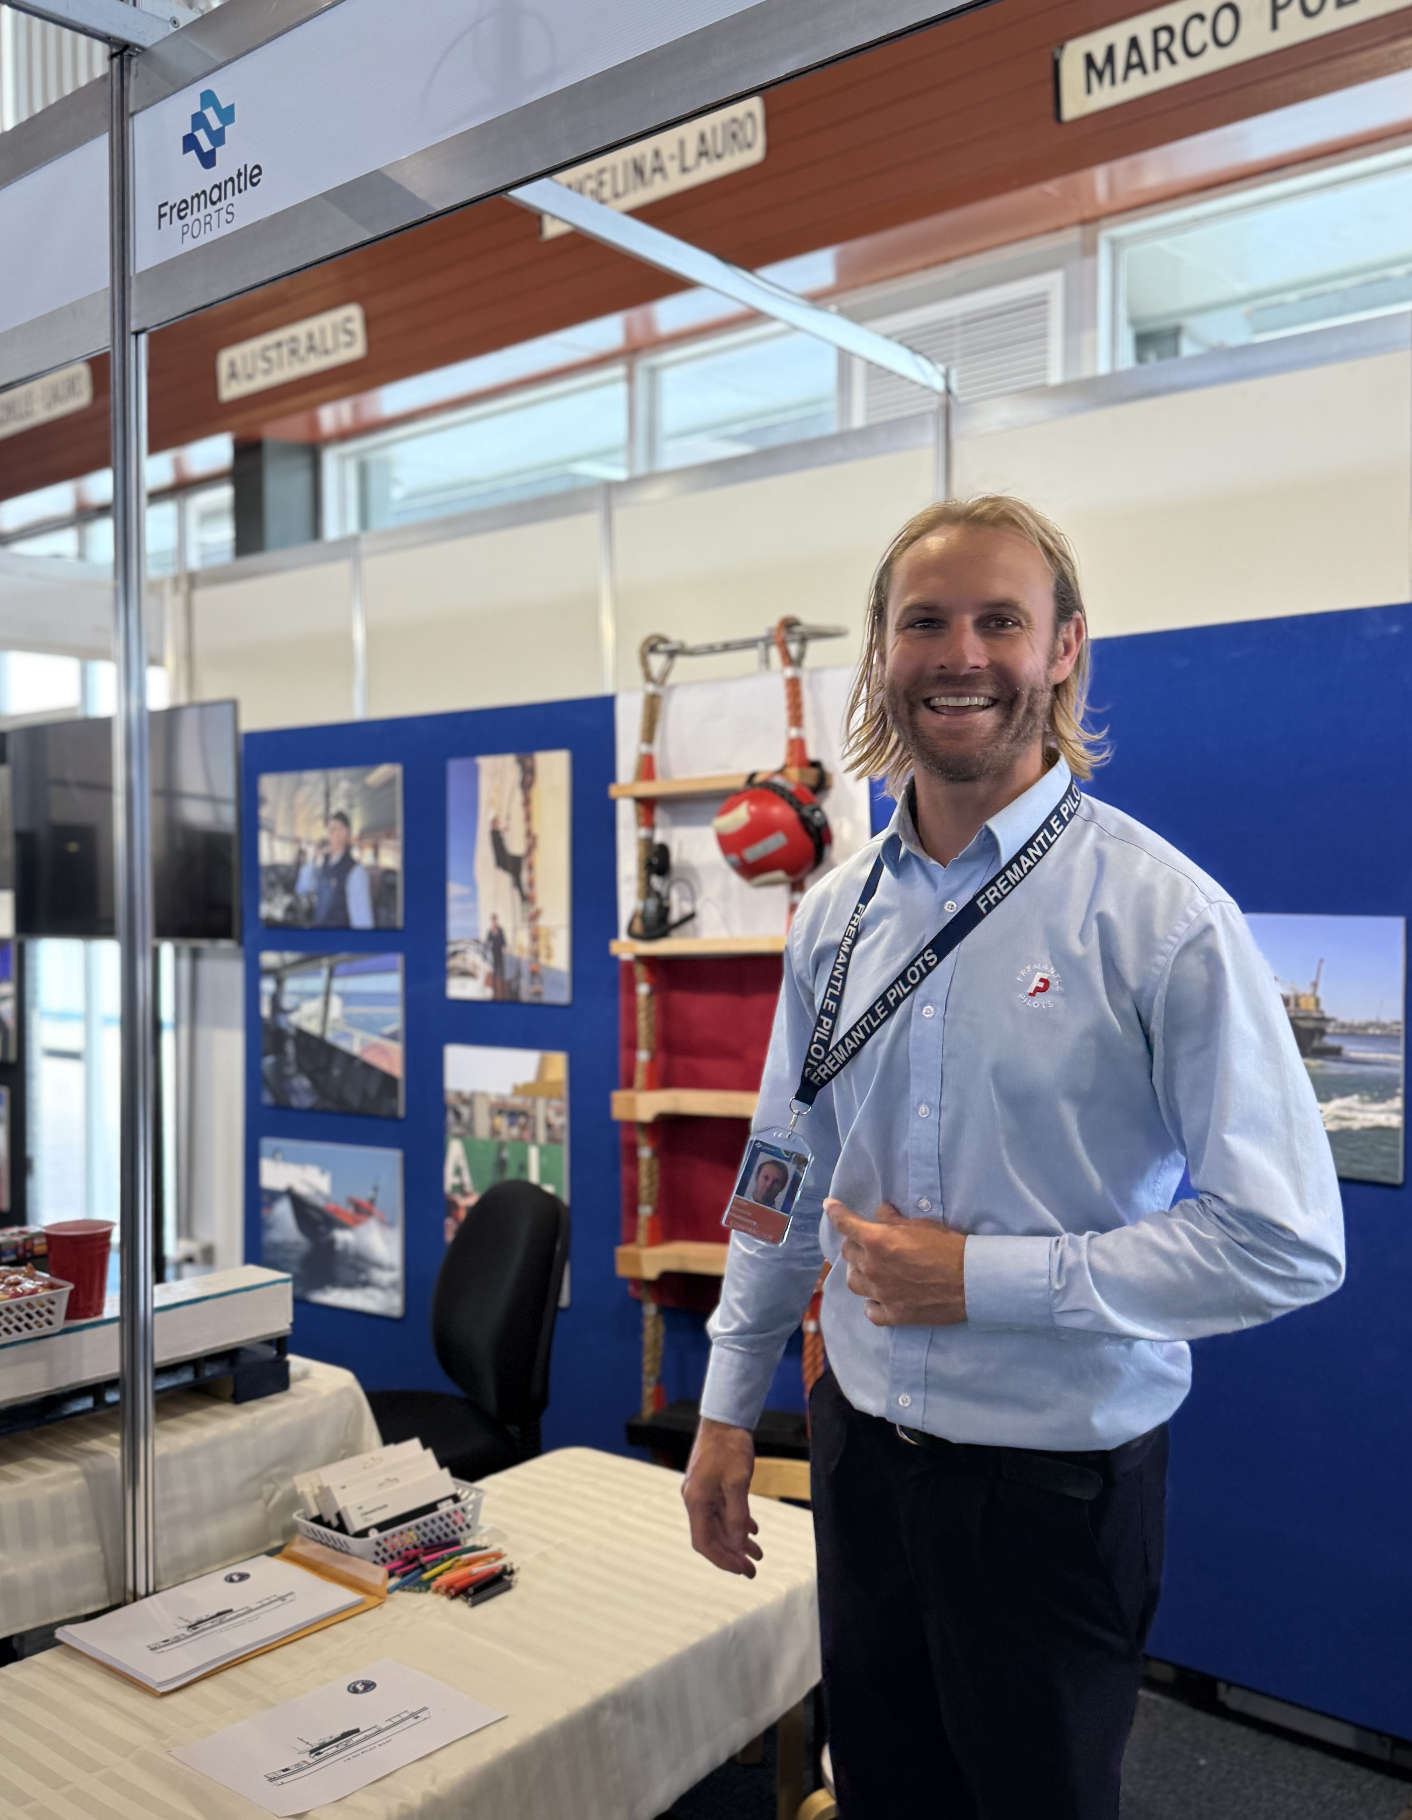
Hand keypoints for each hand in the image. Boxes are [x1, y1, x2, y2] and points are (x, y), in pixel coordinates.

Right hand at [683, 1418, 761, 1577]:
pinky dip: (737, 1523)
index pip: (704, 1542)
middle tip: (753, 1570)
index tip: (742, 1570)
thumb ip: (737, 1515)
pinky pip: (723, 1511)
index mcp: (696, 1501)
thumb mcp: (737, 1482)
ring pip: (719, 1525)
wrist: (724, 1418)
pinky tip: (752, 1530)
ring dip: (737, 1541)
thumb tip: (737, 1543)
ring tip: (758, 1554)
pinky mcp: (711, 1484)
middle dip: (732, 1555)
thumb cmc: (729, 1447)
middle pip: (712, 1537)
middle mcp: (696, 1500)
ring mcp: (703, 1492)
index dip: (723, 1560)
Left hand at [824, 1198, 966, 1326]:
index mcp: (877, 1241)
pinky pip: (870, 1311)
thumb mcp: (921, 1225)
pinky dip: (871, 1304)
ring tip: (869, 1268)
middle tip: (866, 1241)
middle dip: (854, 1243)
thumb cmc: (947, 1247)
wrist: (970, 1280)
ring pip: (854, 1281)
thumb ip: (895, 1220)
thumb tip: (881, 1213)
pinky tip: (878, 1299)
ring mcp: (881, 1293)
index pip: (846, 1224)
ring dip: (858, 1271)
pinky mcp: (893, 1314)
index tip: (830, 1206)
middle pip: (848, 1253)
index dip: (836, 1212)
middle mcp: (873, 1267)